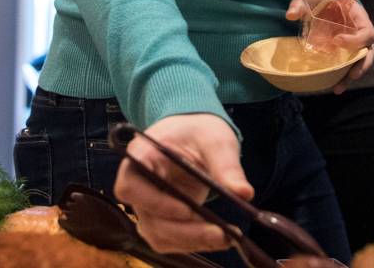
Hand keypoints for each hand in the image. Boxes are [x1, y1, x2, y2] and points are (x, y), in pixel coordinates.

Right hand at [115, 113, 251, 252]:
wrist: (196, 135)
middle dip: (184, 231)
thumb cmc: (198, 131)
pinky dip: (193, 242)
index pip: (129, 186)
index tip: (185, 209)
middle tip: (219, 233)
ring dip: (190, 241)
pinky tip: (218, 237)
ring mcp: (148, 204)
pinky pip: (170, 239)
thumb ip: (226, 165)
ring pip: (158, 234)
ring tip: (225, 237)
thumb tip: (244, 193)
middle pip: (147, 218)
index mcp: (141, 156)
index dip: (153, 202)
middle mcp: (138, 184)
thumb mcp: (215, 140)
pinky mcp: (162, 218)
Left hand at [286, 0, 373, 91]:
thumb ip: (300, 4)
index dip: (355, 39)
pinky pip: (350, 65)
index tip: (337, 41)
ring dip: (352, 76)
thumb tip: (290, 15)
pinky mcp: (347, 52)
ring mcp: (355, 43)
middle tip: (351, 75)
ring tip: (338, 88)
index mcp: (358, 17)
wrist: (323, 3)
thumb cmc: (321, 0)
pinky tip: (334, 87)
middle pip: (369, 51)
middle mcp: (360, 32)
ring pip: (361, 62)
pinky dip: (343, 77)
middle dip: (361, 65)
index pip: (366, 31)